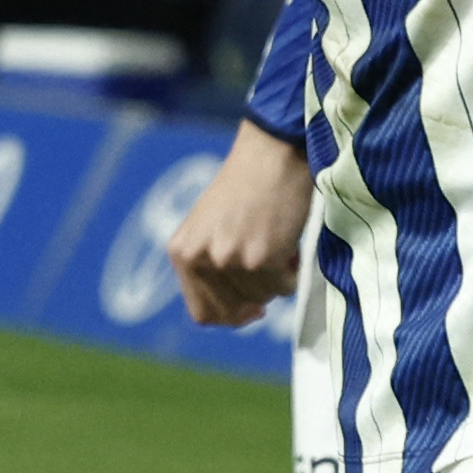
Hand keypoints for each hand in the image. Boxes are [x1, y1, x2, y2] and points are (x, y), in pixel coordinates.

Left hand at [171, 123, 313, 326]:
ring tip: (275, 242)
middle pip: (235, 310)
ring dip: (276, 278)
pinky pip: (285, 286)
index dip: (231, 318)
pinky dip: (292, 270)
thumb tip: (237, 313)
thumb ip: (210, 267)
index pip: (202, 314)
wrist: (269, 155)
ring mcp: (229, 260)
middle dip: (258, 296)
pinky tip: (288, 241)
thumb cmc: (243, 189)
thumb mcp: (208, 230)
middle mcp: (200, 260)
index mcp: (180, 253)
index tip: (252, 309)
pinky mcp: (261, 258)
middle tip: (269, 265)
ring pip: (263, 298)